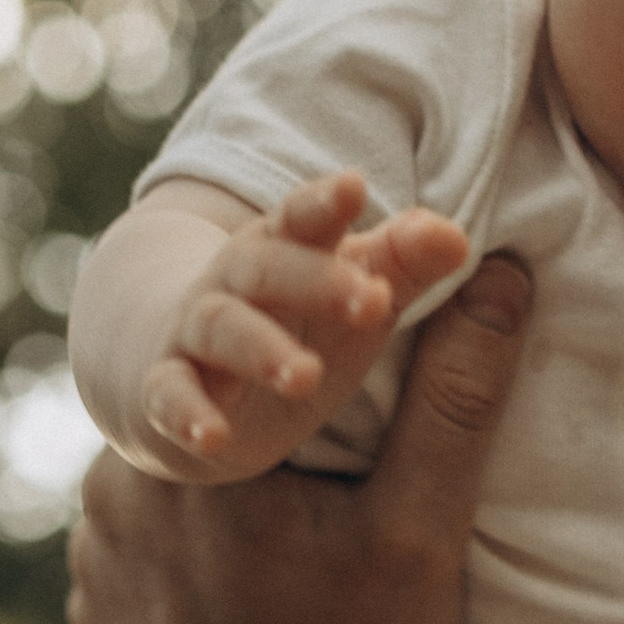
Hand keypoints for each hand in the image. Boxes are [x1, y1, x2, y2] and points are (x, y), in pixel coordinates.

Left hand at [67, 249, 533, 623]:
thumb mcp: (422, 533)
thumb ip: (455, 397)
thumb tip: (499, 274)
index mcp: (192, 449)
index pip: (269, 342)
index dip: (334, 317)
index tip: (384, 306)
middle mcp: (118, 485)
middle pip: (215, 400)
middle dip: (277, 390)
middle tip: (346, 412)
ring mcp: (96, 546)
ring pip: (180, 462)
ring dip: (234, 455)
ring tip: (301, 478)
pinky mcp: (97, 599)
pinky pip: (152, 528)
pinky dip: (198, 525)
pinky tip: (252, 548)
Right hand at [138, 170, 470, 479]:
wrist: (190, 368)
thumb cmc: (294, 323)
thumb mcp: (353, 293)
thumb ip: (402, 264)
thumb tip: (455, 237)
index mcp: (283, 247)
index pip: (302, 218)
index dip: (324, 203)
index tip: (354, 187)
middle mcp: (234, 281)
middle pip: (267, 267)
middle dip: (316, 280)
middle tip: (373, 302)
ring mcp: (196, 334)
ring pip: (222, 328)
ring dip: (260, 348)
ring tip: (306, 376)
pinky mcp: (169, 389)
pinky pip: (169, 396)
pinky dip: (188, 415)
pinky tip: (212, 436)